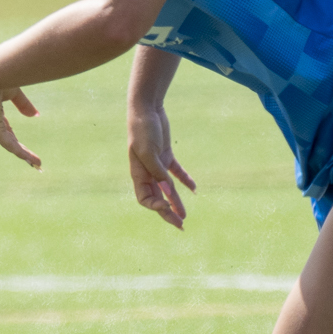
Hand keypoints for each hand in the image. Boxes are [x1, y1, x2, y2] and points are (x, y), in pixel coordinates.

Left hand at [0, 61, 40, 169]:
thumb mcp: (14, 93)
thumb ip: (23, 105)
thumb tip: (35, 116)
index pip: (6, 130)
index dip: (16, 138)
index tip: (24, 147)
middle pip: (8, 140)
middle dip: (21, 151)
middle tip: (32, 161)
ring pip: (10, 145)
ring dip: (24, 154)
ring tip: (36, 163)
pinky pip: (9, 144)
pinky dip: (20, 151)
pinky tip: (30, 158)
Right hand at [127, 103, 194, 226]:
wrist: (146, 109)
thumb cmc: (143, 129)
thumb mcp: (149, 151)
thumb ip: (157, 172)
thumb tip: (168, 192)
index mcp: (138, 174)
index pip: (145, 199)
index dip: (156, 206)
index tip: (168, 206)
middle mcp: (147, 172)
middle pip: (157, 198)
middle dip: (167, 212)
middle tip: (180, 225)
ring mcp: (156, 164)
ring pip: (167, 189)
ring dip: (176, 202)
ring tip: (185, 215)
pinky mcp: (166, 155)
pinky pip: (176, 172)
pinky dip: (185, 181)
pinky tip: (194, 189)